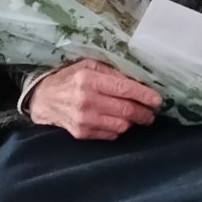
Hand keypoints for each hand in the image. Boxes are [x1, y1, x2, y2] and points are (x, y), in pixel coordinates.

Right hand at [29, 59, 161, 140]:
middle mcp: (86, 100)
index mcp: (88, 79)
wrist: (43, 100)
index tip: (157, 100)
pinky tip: (115, 120)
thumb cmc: (69, 79)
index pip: (124, 88)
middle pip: (126, 110)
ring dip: (133, 121)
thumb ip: (111, 71)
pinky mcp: (81, 133)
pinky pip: (111, 135)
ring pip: (121, 125)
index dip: (144, 95)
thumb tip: (137, 80)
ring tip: (136, 116)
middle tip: (151, 112)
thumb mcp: (87, 65)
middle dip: (144, 112)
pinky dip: (118, 129)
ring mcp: (83, 119)